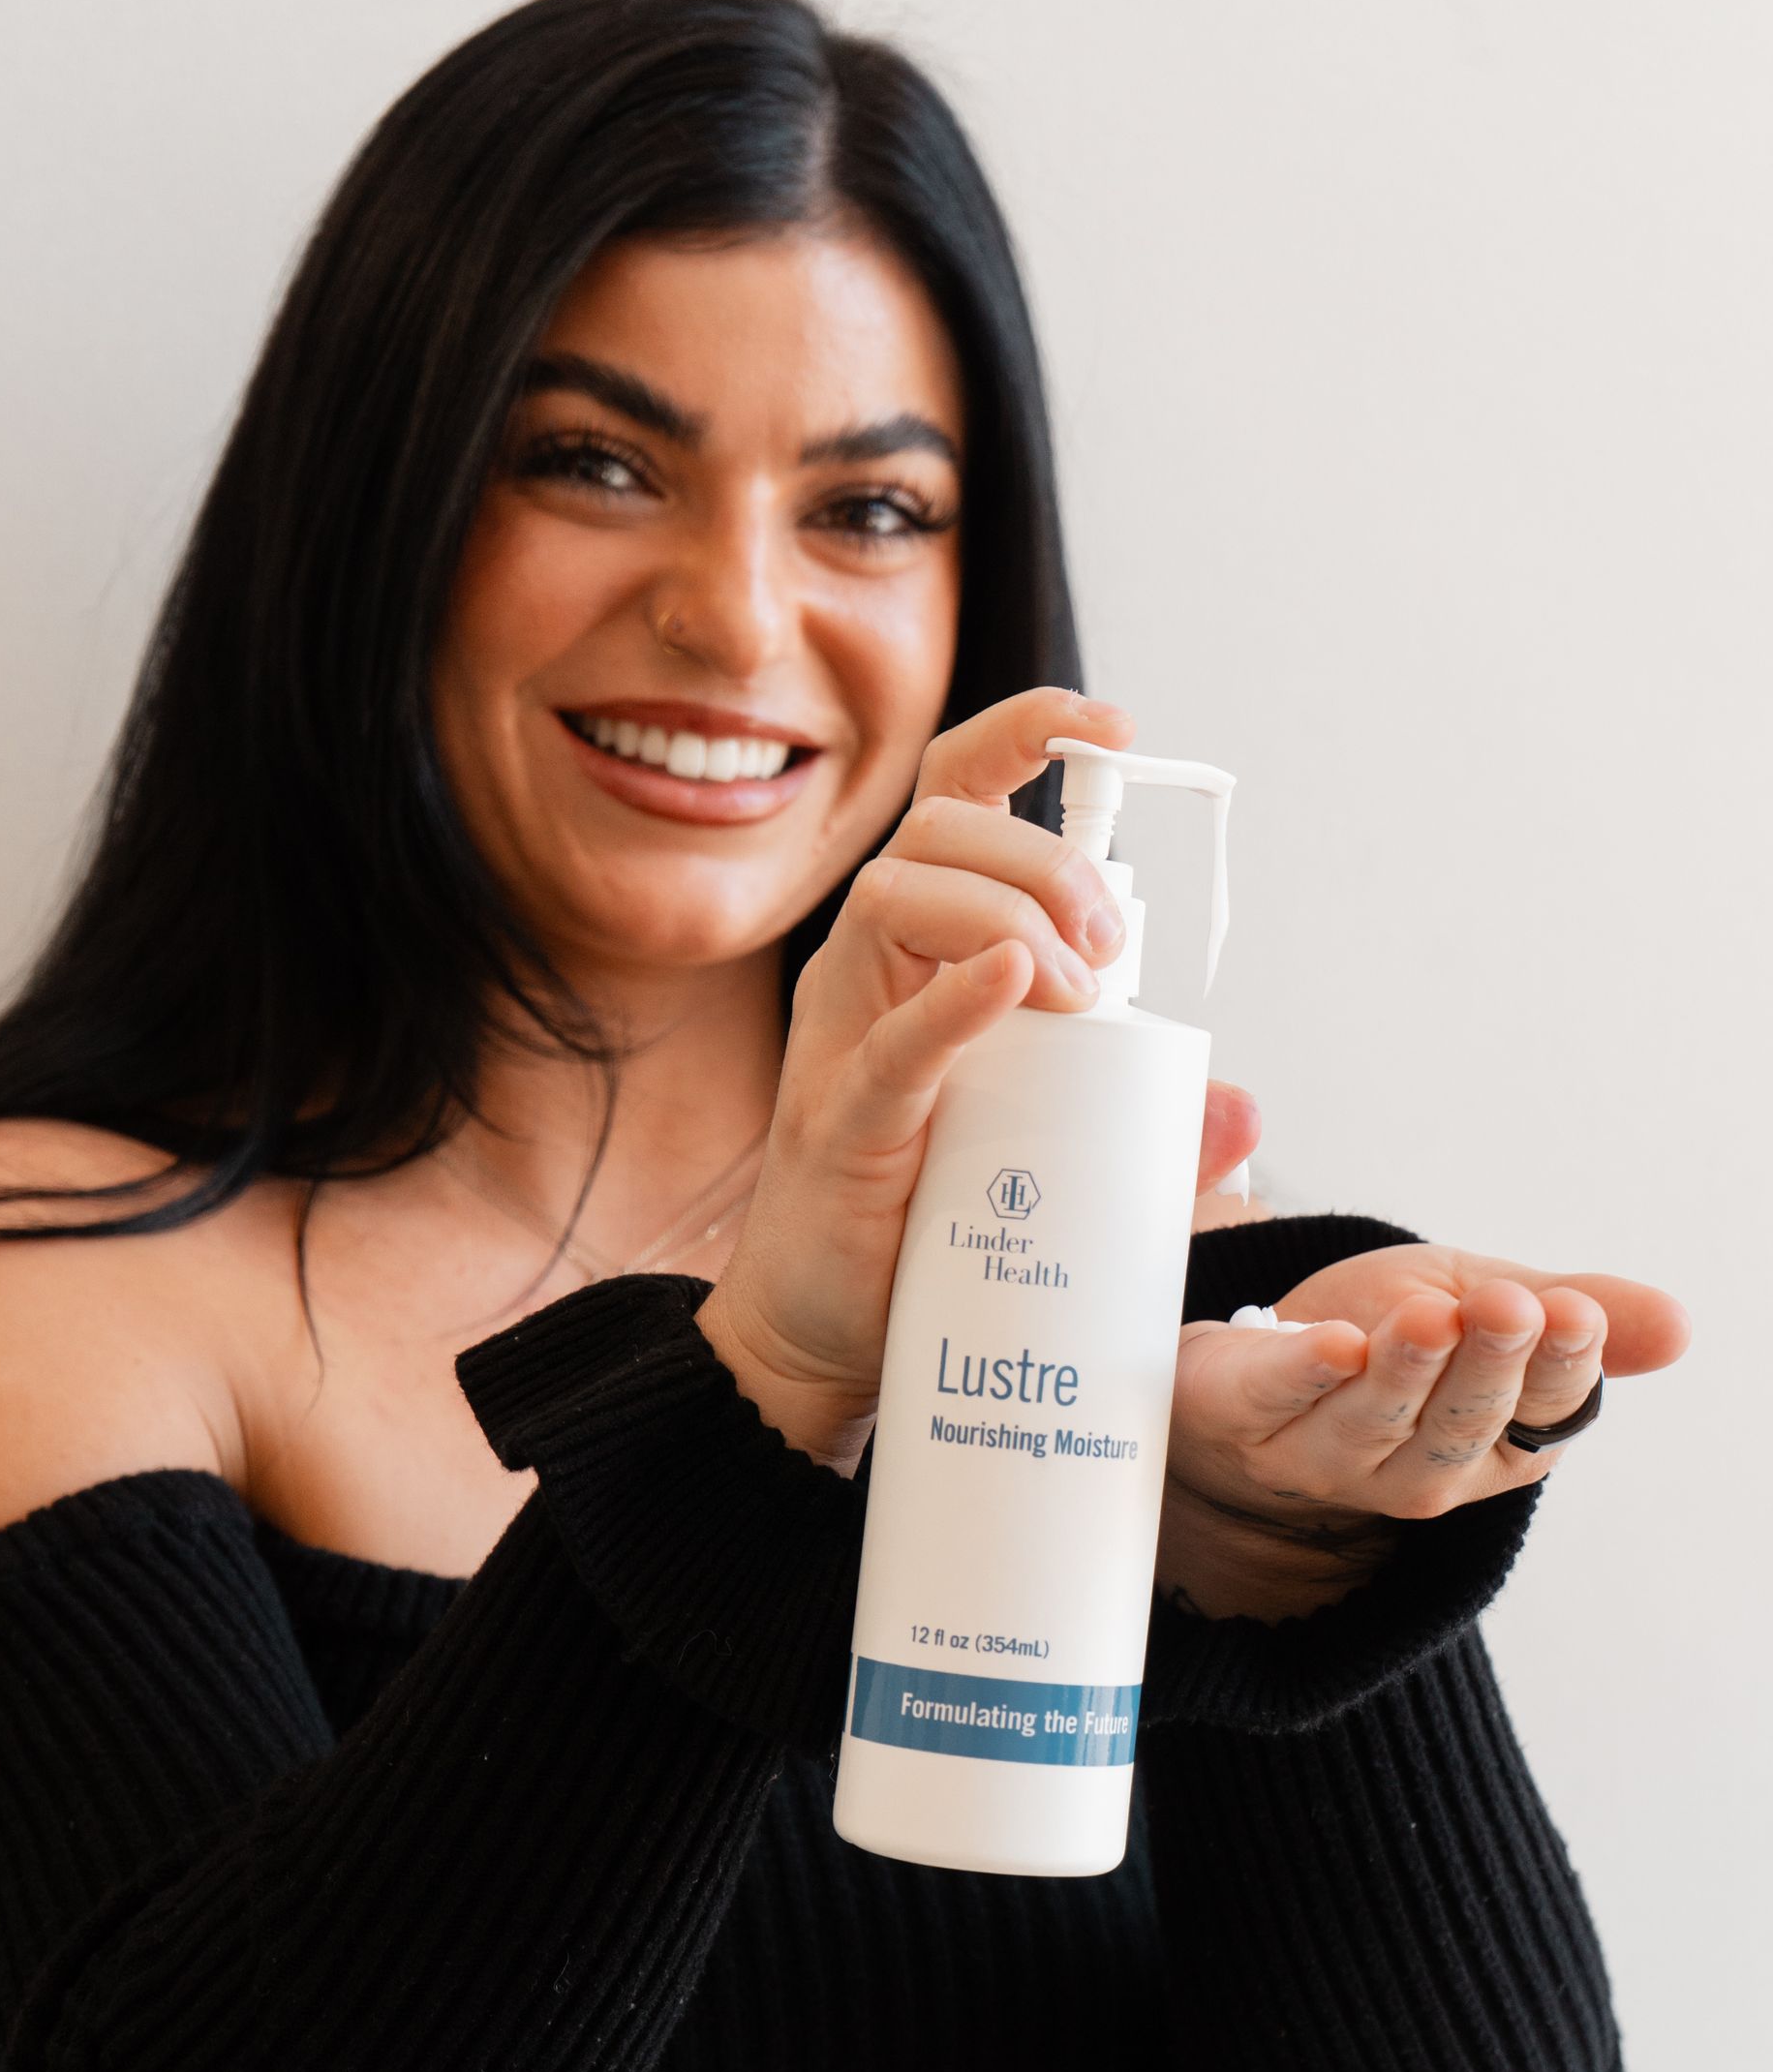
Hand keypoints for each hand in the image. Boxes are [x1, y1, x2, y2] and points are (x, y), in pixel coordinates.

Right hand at [698, 686, 1259, 1465]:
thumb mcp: (1050, 1158)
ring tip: (1080, 990)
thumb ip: (1141, 1127)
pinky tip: (1012, 977)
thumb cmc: (924, 1229)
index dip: (1024, 738)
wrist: (828, 1339)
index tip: (1113, 732)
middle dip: (1046, 857)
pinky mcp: (841, 1124)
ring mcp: (841, 1040)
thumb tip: (1244, 1109)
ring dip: (1011, 910)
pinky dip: (954, 997)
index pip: (953, 800)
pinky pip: (891, 1041)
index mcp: (915, 953)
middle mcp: (868, 973)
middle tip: (1118, 950)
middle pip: (937, 832)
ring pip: (899, 898)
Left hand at [1159, 1240, 1692, 1618]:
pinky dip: (1305, 1372)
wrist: (1256, 1367)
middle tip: (1514, 1307)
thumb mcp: (1487, 1307)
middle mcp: (1416, 1468)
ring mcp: (1326, 1454)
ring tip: (1434, 1317)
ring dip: (1407, 1370)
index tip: (1573, 1314)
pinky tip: (1335, 1342)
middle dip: (1490, 1366)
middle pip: (1462, 1426)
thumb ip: (1569, 1314)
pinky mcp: (1245, 1419)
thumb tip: (1674, 1326)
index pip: (1543, 1413)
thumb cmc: (1384, 1339)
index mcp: (1494, 1441)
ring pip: (1375, 1422)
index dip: (1560, 1366)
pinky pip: (1278, 1399)